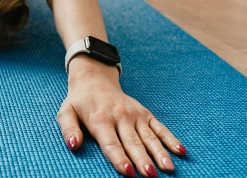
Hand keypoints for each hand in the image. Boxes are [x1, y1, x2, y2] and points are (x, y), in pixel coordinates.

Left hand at [57, 57, 185, 177]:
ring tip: (168, 168)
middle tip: (151, 176)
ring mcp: (135, 114)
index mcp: (100, 119)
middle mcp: (120, 116)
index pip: (111, 143)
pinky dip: (171, 139)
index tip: (128, 172)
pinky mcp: (145, 113)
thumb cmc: (79, 101)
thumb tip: (73, 146)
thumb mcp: (66, 112)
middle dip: (142, 160)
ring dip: (159, 153)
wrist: (95, 79)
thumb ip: (69, 129)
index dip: (119, 158)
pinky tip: (181, 151)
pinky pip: (159, 127)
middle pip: (133, 142)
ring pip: (149, 137)